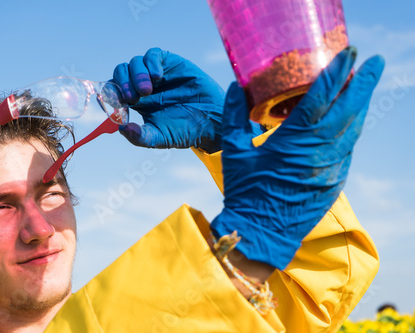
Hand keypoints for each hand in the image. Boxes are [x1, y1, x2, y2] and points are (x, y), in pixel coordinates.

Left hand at [113, 47, 229, 152]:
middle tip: (132, 98)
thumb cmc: (184, 131)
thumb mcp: (159, 138)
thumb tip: (120, 128)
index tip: (116, 103)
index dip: (110, 94)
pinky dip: (150, 62)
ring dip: (135, 75)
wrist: (212, 122)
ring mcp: (156, 73)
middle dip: (122, 84)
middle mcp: (143, 85)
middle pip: (120, 73)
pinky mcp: (170, 63)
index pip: (114, 91)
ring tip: (147, 91)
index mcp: (136, 102)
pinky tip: (157, 76)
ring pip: (133, 63)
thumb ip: (139, 136)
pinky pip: (153, 54)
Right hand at [211, 47, 384, 269]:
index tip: (349, 52)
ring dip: (361, 104)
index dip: (336, 72)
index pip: (321, 97)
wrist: (260, 233)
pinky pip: (348, 148)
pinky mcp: (335, 182)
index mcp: (294, 140)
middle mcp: (320, 151)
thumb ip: (234, 115)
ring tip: (366, 85)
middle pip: (348, 109)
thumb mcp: (234, 151)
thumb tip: (234, 87)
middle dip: (363, 82)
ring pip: (353, 129)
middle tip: (376, 61)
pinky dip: (352, 129)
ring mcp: (331, 167)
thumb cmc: (244, 192)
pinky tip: (351, 120)